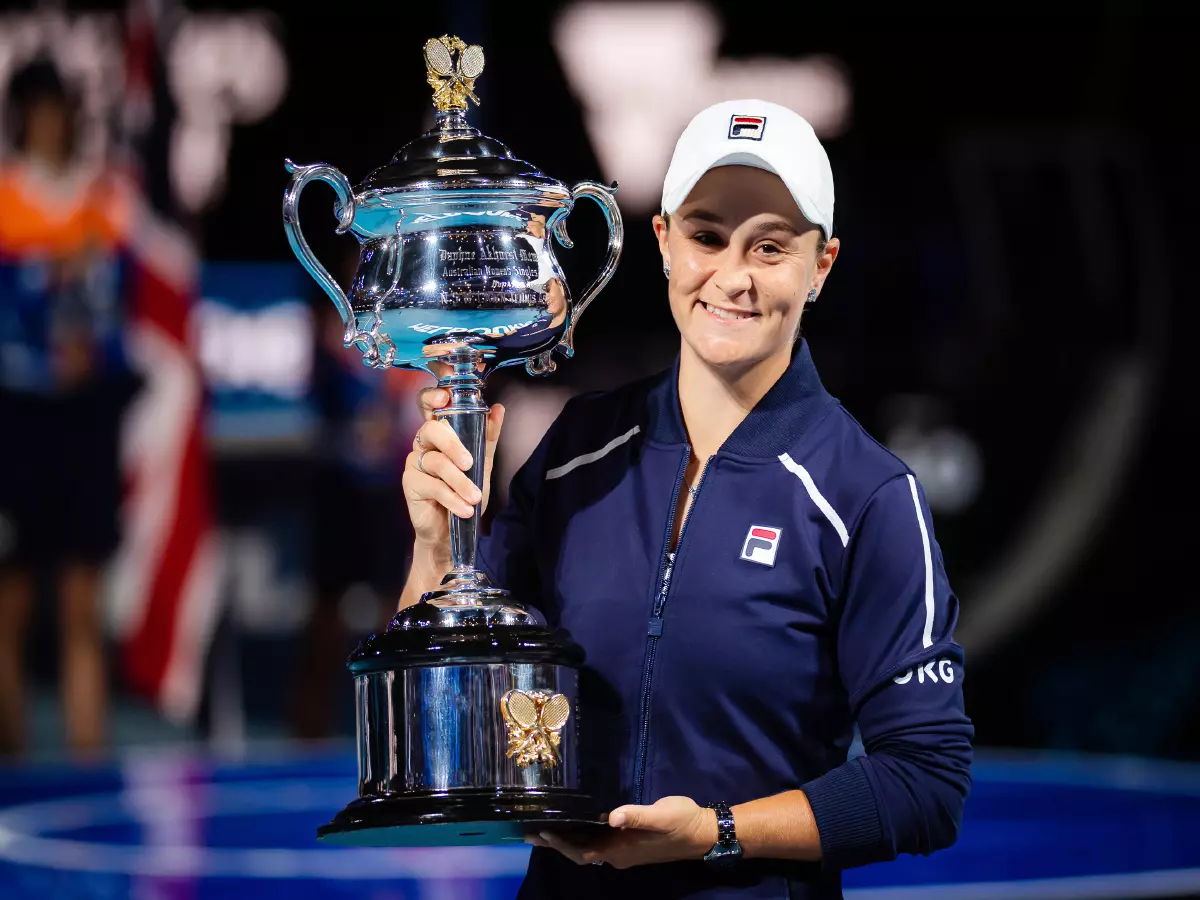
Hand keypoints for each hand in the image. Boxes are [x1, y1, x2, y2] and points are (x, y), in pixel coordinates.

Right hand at [402, 382, 504, 556]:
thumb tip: (498, 409)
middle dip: (453, 444)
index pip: (429, 406)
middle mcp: (424, 443)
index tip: (445, 398)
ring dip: (460, 482)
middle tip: (470, 464)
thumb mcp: (482, 464)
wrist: (452, 529)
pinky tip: (465, 509)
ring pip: (436, 462)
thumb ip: (488, 437)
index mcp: (441, 433)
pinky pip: (433, 486)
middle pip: (431, 429)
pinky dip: (453, 498)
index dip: (433, 397)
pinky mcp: (410, 483)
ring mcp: (415, 462)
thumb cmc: (465, 492)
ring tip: (475, 498)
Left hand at [528, 796, 716, 868]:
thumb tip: (613, 817)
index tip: (541, 832)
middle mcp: (618, 855)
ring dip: (567, 841)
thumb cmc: (682, 821)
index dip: (561, 845)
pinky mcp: (629, 844)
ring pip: (588, 850)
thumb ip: (636, 815)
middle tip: (531, 831)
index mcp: (621, 850)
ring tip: (546, 828)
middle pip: (580, 853)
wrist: (703, 833)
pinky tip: (576, 823)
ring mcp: (624, 852)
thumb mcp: (660, 815)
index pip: (583, 852)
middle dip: (556, 844)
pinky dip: (582, 836)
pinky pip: (598, 844)